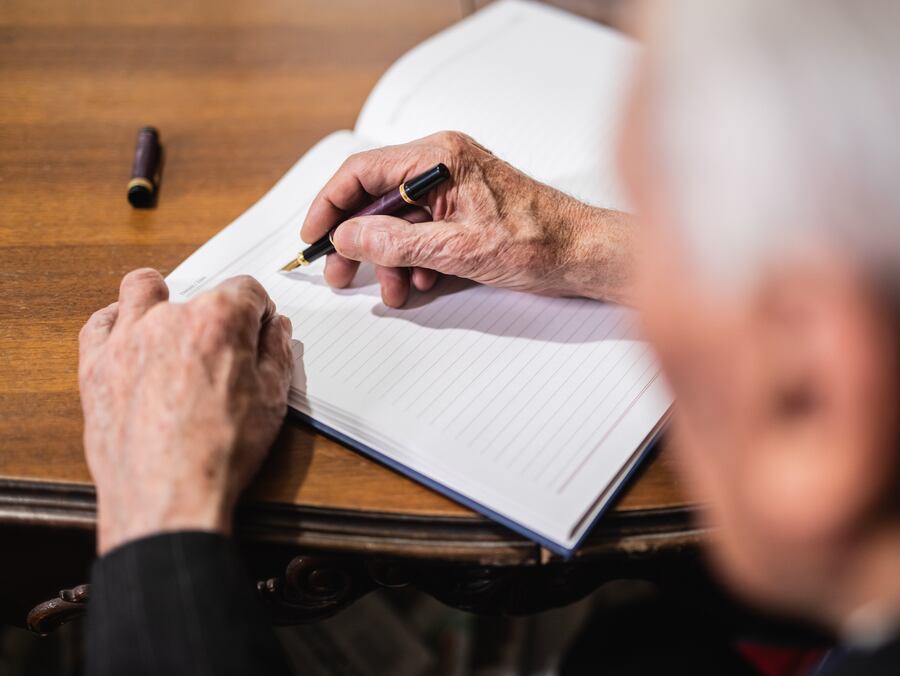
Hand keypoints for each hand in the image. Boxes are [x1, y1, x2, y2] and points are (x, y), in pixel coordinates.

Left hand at [78, 269, 292, 554]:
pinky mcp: (95, 364)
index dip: (259, 313)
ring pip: (141, 289)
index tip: (258, 332)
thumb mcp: (272, 400)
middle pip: (199, 293)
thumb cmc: (220, 453)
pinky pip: (99, 323)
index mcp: (219, 320)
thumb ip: (276, 354)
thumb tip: (275, 330)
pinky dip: (117, 323)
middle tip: (223, 351)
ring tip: (172, 327)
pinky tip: (131, 338)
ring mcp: (126, 338)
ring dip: (160, 298)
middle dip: (216, 315)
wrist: (169, 497)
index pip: (247, 290)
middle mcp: (169, 318)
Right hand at [300, 131, 634, 306]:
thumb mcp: (455, 249)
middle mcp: (443, 165)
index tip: (312, 236)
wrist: (583, 255)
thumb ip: (394, 242)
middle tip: (340, 273)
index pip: (362, 172)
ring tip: (394, 290)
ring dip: (389, 259)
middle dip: (358, 241)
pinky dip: (414, 260)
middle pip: (376, 200)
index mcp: (439, 157)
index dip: (329, 205)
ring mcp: (454, 188)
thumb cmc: (538, 242)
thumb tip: (347, 236)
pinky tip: (420, 283)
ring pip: (399, 222)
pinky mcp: (465, 211)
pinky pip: (423, 233)